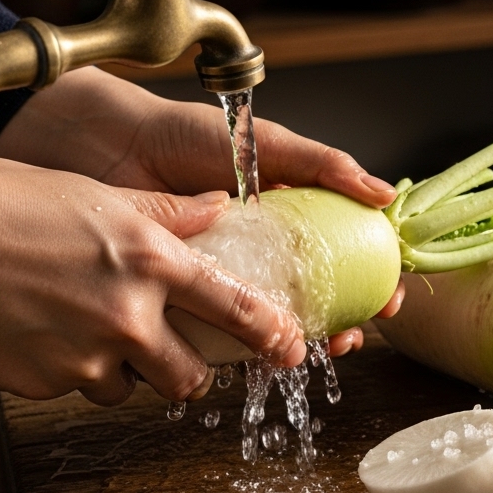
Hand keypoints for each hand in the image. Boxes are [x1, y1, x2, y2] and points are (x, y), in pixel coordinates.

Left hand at [0, 67, 403, 355]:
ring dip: (296, 345)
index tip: (389, 300)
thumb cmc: (181, 135)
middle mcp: (257, 253)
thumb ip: (323, 165)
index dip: (371, 282)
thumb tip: (384, 194)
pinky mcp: (177, 301)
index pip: (341, 256)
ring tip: (308, 351)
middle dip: (341, 327)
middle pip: (313, 300)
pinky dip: (235, 351)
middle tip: (350, 339)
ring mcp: (219, 278)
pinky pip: (212, 335)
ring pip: (268, 323)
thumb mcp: (264, 145)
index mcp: (285, 217)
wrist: (103, 145)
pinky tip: (250, 357)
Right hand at [0, 158, 308, 404]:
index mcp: (152, 261)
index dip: (270, 333)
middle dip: (190, 370)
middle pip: (191, 375)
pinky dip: (71, 369)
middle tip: (177, 354)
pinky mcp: (45, 382)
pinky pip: (77, 388)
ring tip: (92, 329)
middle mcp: (128, 314)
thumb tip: (218, 209)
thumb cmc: (10, 205)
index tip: (289, 347)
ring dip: (125, 369)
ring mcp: (85, 355)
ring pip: (131, 386)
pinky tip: (49, 332)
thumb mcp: (99, 196)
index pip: (235, 307)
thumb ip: (166, 213)